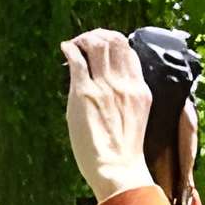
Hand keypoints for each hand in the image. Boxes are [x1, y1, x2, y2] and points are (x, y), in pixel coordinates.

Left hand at [62, 28, 154, 203]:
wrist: (117, 169)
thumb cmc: (124, 151)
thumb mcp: (136, 117)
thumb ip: (128, 96)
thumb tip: (113, 85)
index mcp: (139, 89)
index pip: (129, 51)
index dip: (115, 41)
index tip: (104, 45)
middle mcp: (123, 83)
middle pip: (113, 41)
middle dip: (97, 35)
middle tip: (86, 41)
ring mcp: (104, 86)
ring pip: (96, 44)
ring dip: (83, 39)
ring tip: (75, 44)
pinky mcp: (84, 93)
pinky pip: (77, 59)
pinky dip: (70, 49)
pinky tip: (65, 49)